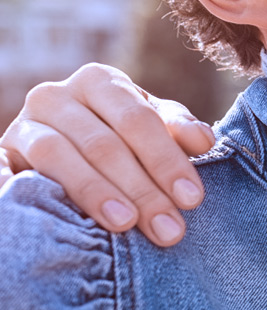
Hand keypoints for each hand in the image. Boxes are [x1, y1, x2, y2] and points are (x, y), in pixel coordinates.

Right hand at [0, 63, 215, 245]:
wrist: (58, 138)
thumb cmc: (117, 133)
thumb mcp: (149, 124)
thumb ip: (176, 128)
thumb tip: (204, 141)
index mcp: (100, 81)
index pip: (138, 120)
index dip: (167, 160)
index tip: (192, 199)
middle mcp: (57, 95)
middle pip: (104, 143)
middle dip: (141, 189)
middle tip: (168, 228)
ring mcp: (23, 124)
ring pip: (58, 155)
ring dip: (95, 192)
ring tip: (126, 223)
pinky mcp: (0, 152)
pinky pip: (4, 169)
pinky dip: (15, 188)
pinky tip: (38, 213)